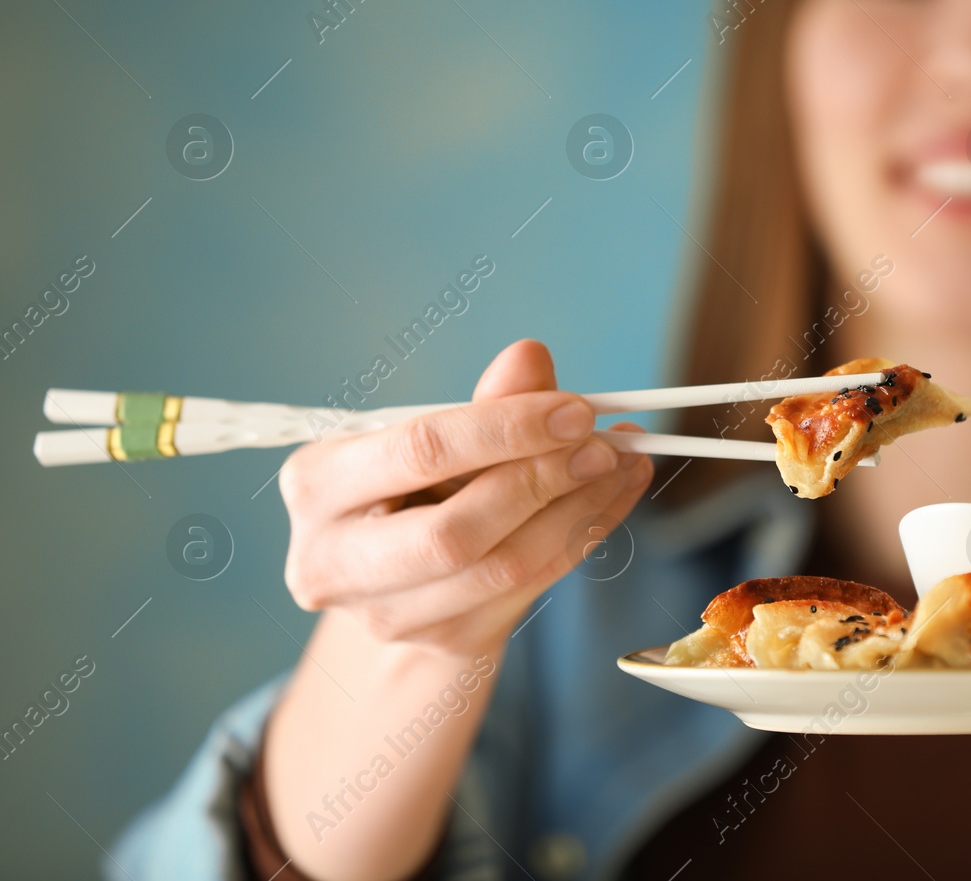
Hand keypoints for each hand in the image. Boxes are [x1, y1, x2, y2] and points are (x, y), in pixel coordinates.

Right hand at [277, 339, 653, 654]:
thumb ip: (484, 402)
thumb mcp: (437, 435)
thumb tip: (530, 357)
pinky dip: (583, 537)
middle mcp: (332, 560)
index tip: (575, 411)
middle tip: (605, 446)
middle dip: (542, 481)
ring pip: (502, 567)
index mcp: (317, 484)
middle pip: (454, 531)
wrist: (403, 573)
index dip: (505, 429)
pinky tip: (614, 497)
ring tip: (625, 464)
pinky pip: (530, 588)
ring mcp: (384, 615)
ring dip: (579, 511)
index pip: (420, 451)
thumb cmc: (414, 484)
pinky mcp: (442, 641)